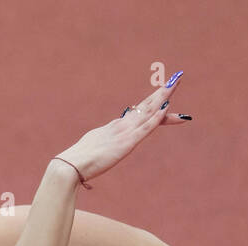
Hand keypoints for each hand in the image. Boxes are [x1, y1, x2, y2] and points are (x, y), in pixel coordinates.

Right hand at [54, 72, 188, 184]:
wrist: (71, 165)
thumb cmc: (79, 160)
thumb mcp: (94, 148)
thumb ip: (101, 144)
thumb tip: (102, 147)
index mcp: (114, 127)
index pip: (138, 114)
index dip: (153, 104)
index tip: (164, 96)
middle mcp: (121, 126)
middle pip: (146, 106)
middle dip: (162, 92)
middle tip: (176, 78)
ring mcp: (124, 133)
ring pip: (148, 111)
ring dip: (163, 97)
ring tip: (175, 83)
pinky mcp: (126, 143)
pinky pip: (145, 128)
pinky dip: (157, 118)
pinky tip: (166, 108)